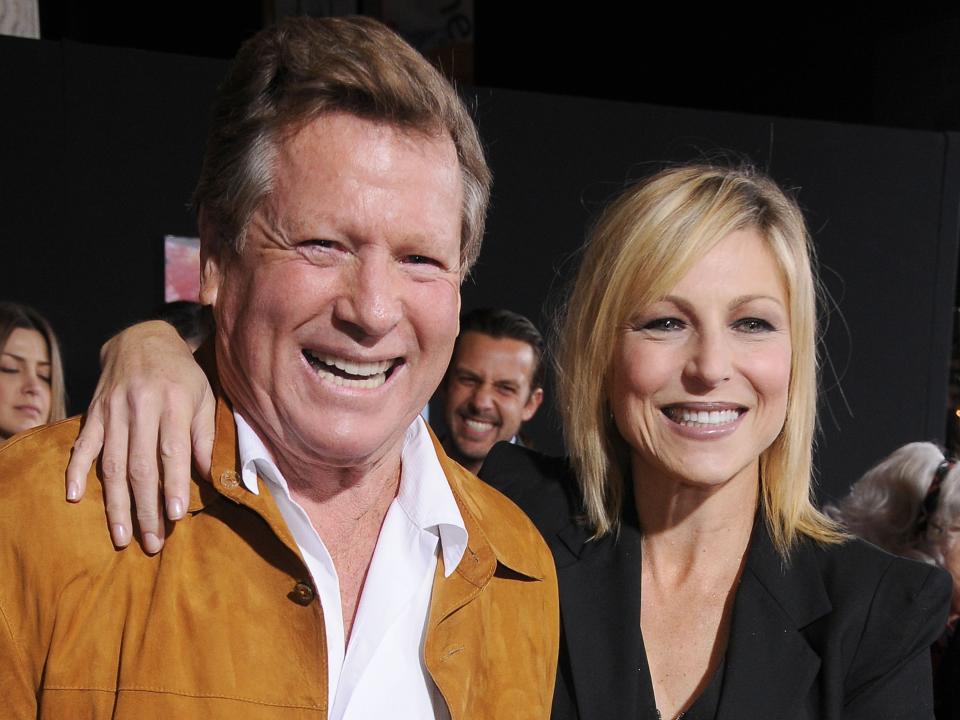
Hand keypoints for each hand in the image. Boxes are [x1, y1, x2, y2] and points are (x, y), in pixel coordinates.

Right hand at [65, 320, 215, 552]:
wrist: (143, 338)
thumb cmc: (182, 374)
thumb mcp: (203, 396)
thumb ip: (204, 435)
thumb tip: (209, 475)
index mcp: (173, 403)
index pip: (171, 451)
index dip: (172, 485)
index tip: (174, 517)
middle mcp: (141, 407)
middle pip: (140, 466)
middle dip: (145, 508)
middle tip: (150, 542)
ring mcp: (113, 411)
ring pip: (111, 464)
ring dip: (115, 503)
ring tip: (121, 535)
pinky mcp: (94, 412)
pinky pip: (82, 445)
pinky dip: (75, 471)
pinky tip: (73, 497)